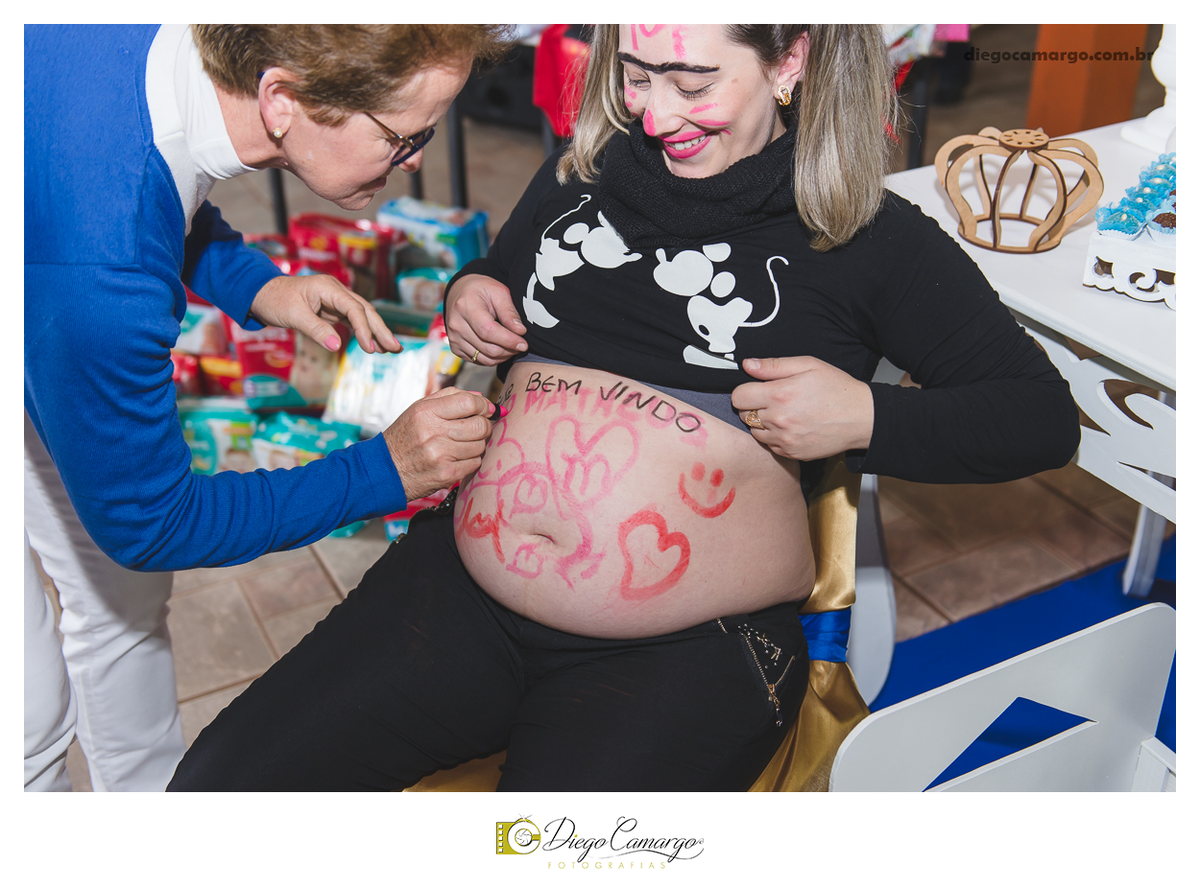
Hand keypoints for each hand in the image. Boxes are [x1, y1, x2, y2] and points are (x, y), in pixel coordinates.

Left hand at [250, 274, 401, 353]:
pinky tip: (373, 344)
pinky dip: (364, 332)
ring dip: (376, 332)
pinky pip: (353, 320)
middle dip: (381, 330)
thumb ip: (316, 330)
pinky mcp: (332, 309)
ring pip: (362, 315)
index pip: (354, 308)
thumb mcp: (293, 316)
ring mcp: (335, 299)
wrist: (261, 293)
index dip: (364, 329)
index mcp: (328, 287)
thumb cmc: (275, 300)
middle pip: (365, 310)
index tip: (370, 348)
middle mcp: (336, 291)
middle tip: (396, 348)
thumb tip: (336, 346)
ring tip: (392, 349)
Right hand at [382, 387, 496, 499]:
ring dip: (477, 444)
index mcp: (426, 412)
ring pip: (480, 445)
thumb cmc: (405, 437)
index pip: (468, 403)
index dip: (483, 405)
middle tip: (478, 427)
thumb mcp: (419, 409)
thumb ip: (449, 397)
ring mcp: (440, 455)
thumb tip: (481, 397)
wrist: (386, 470)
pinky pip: (475, 463)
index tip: (486, 409)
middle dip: (485, 425)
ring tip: (462, 443)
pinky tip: (458, 457)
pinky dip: (471, 460)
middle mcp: (433, 432)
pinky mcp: (446, 474)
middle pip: (480, 425)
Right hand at [443, 273, 526, 365]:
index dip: (508, 340)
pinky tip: (499, 347)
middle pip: (488, 348)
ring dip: (503, 356)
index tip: (523, 344)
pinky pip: (478, 361)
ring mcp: (453, 338)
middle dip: (509, 350)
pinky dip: (493, 358)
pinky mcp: (455, 348)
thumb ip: (509, 312)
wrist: (461, 292)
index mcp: (465, 306)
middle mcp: (456, 325)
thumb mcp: (499, 292)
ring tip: (512, 345)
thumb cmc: (482, 290)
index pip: (488, 331)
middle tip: (521, 344)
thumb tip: (520, 331)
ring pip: (485, 358)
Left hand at [731, 356, 874, 460]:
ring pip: (754, 432)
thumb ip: (774, 365)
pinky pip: (769, 445)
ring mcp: (784, 440)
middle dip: (753, 406)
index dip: (745, 390)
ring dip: (762, 423)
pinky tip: (791, 427)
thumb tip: (748, 365)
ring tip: (784, 413)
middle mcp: (778, 420)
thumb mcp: (808, 365)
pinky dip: (774, 437)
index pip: (738, 396)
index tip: (756, 389)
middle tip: (774, 399)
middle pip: (744, 414)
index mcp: (779, 395)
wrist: (862, 418)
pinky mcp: (791, 453)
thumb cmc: (838, 389)